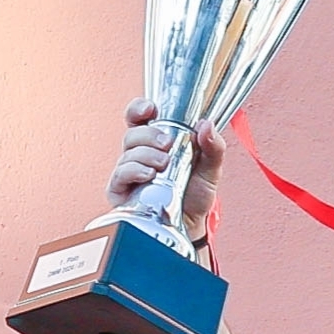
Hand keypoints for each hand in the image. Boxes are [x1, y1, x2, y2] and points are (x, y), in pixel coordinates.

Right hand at [104, 98, 226, 238]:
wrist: (190, 225)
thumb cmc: (195, 194)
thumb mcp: (211, 168)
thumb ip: (214, 147)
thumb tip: (206, 125)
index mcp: (157, 142)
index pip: (140, 118)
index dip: (140, 108)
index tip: (150, 109)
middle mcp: (140, 153)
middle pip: (133, 133)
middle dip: (150, 135)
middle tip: (168, 145)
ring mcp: (128, 171)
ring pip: (128, 152)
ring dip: (146, 154)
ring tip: (164, 165)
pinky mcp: (120, 190)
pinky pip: (120, 174)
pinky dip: (134, 170)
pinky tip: (148, 175)